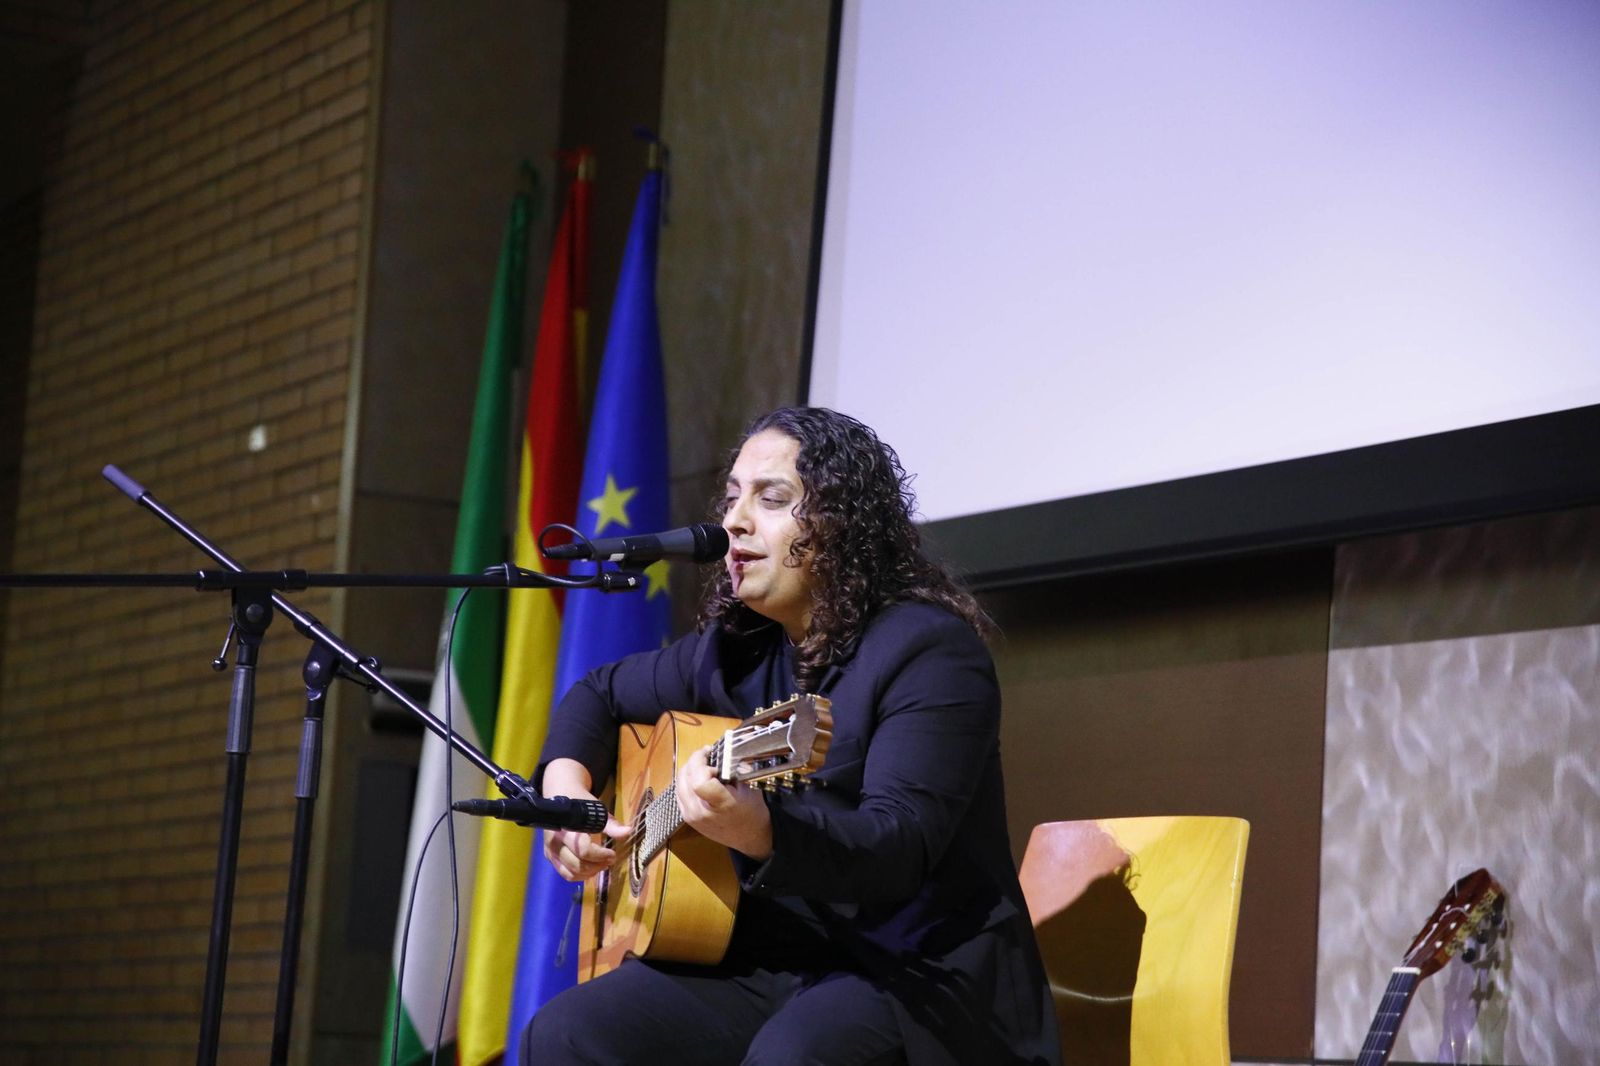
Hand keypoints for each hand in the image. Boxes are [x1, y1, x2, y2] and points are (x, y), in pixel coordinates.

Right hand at [543, 806, 632, 882]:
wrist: (561, 793)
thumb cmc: (580, 801)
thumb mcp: (597, 810)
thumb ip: (611, 824)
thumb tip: (628, 832)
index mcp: (567, 827)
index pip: (583, 850)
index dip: (601, 855)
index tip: (613, 853)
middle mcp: (555, 841)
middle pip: (577, 864)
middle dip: (597, 865)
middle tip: (610, 860)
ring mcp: (550, 850)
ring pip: (570, 873)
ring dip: (589, 873)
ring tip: (602, 865)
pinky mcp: (550, 856)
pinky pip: (565, 873)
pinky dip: (580, 875)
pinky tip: (591, 868)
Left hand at [677, 745, 773, 860]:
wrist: (749, 838)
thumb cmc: (752, 811)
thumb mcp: (748, 787)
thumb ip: (731, 769)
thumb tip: (719, 751)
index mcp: (721, 804)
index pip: (699, 781)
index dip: (700, 762)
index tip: (710, 753)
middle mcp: (701, 812)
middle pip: (685, 778)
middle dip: (695, 761)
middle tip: (707, 755)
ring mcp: (691, 816)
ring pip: (679, 783)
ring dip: (689, 769)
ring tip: (703, 765)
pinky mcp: (686, 818)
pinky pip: (679, 792)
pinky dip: (686, 780)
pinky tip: (698, 778)